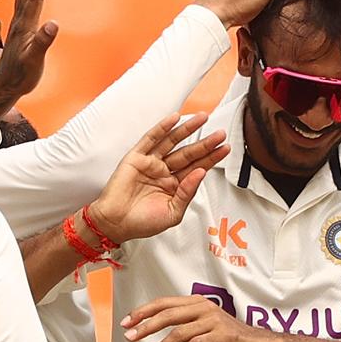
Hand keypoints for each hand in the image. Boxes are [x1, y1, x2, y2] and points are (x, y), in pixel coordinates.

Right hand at [87, 113, 228, 244]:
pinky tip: (174, 119)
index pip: (197, 167)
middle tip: (220, 134)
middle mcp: (164, 172)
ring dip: (187, 129)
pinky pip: (151, 139)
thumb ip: (188, 193)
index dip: (211, 158)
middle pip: (188, 153)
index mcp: (174, 186)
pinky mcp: (136, 158)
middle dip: (205, 143)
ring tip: (203, 118)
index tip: (225, 148)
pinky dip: (162, 128)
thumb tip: (200, 173)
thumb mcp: (173, 213)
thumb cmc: (141, 223)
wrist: (115, 223)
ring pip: (172, 142)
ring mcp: (150, 163)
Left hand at [121, 295, 279, 341]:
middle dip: (145, 327)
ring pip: (178, 332)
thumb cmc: (227, 337)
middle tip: (129, 338)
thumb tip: (152, 326)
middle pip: (167, 315)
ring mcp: (213, 321)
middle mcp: (204, 307)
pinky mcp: (221, 336)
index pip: (164, 303)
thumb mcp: (202, 326)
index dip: (143, 312)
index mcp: (197, 302)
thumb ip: (182, 323)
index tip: (127, 322)